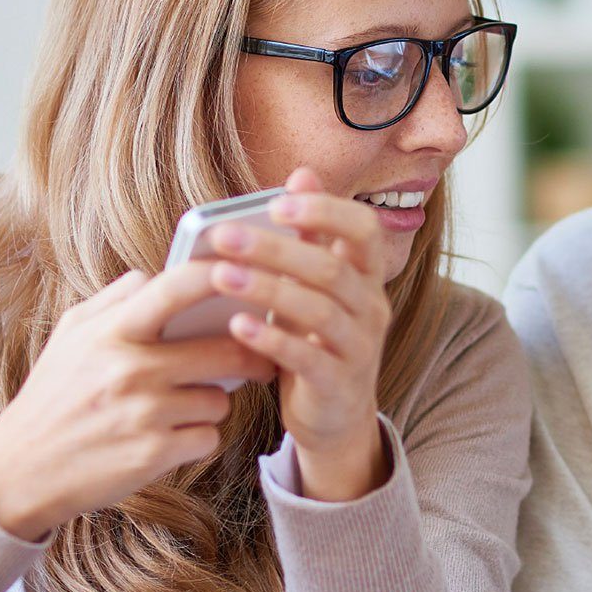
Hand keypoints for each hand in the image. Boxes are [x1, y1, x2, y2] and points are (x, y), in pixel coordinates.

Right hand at [0, 264, 272, 539]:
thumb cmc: (53, 397)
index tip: (250, 276)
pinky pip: (208, 437)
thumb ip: (114, 301)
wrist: (21, 470)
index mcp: (110, 333)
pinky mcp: (154, 454)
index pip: (176, 289)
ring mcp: (145, 413)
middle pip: (225, 351)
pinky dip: (196, 439)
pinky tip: (168, 438)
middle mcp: (130, 369)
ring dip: (210, 404)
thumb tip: (156, 276)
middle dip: (249, 356)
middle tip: (259, 361)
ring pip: (220, 400)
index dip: (219, 276)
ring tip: (178, 408)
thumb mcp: (70, 336)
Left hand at [207, 167, 393, 502]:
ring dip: (267, 290)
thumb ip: (310, 235)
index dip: (326, 212)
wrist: (334, 418)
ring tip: (220, 276)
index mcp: (367, 276)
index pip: (364, 230)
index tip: (278, 202)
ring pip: (319, 311)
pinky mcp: (338, 385)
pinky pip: (307, 358)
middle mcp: (371, 308)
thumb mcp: (314, 286)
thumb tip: (301, 174)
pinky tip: (237, 326)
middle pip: (331, 269)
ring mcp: (359, 348)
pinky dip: (272, 340)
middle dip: (275, 249)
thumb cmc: (315, 341)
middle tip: (224, 235)